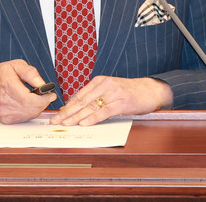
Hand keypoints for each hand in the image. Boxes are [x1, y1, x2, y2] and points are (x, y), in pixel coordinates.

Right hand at [0, 59, 56, 123]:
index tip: (51, 95)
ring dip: (37, 108)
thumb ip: (31, 73)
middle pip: (31, 108)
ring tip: (36, 98)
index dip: (43, 99)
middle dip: (43, 103)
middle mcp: (4, 101)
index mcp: (7, 85)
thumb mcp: (16, 65)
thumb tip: (43, 85)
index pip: (29, 99)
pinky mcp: (5, 120)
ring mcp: (3, 112)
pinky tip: (28, 104)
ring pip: (29, 115)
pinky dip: (30, 112)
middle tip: (46, 96)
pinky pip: (24, 119)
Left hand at [49, 76, 172, 125]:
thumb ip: (95, 97)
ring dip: (76, 117)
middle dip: (67, 112)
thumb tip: (76, 108)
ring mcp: (113, 93)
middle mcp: (104, 85)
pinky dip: (93, 118)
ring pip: (90, 106)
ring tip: (65, 123)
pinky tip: (84, 123)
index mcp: (99, 81)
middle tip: (55, 121)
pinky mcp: (122, 102)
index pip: (79, 95)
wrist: (150, 90)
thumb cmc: (129, 92)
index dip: (67, 106)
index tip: (57, 114)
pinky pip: (104, 111)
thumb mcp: (110, 90)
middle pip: (81, 101)